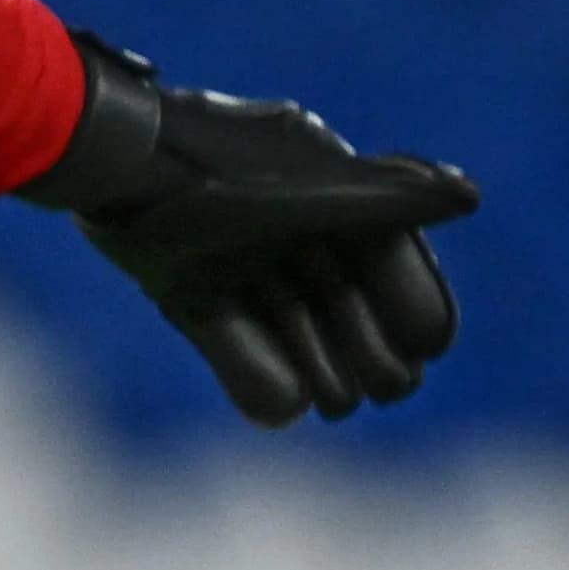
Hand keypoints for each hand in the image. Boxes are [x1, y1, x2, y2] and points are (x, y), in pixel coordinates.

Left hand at [22, 34, 477, 428]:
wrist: (100, 161)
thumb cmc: (209, 170)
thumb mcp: (308, 192)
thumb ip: (389, 197)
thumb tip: (469, 194)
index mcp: (316, 183)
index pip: (380, 252)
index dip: (406, 301)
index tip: (426, 349)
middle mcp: (272, 216)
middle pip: (333, 292)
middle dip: (363, 343)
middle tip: (386, 389)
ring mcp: (222, 249)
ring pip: (282, 315)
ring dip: (314, 359)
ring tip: (338, 403)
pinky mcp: (174, 278)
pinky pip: (223, 328)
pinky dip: (252, 368)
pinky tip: (285, 408)